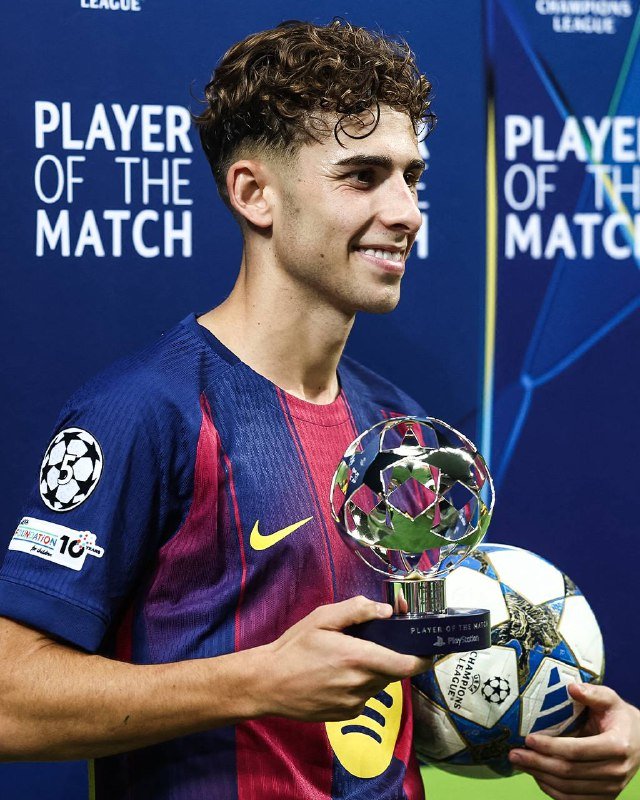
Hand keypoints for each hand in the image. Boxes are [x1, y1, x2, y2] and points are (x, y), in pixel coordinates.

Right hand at [256, 596, 430, 721]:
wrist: (267, 684)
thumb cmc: (294, 647)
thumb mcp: (322, 618)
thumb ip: (357, 610)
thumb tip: (388, 611)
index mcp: (358, 658)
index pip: (407, 664)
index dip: (424, 658)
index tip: (431, 649)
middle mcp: (361, 685)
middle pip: (392, 672)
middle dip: (390, 656)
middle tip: (373, 642)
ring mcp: (354, 704)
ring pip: (378, 684)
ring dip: (373, 671)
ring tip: (347, 657)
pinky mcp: (345, 716)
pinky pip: (364, 697)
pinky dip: (360, 685)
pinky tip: (337, 675)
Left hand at [509, 683, 639, 798]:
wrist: (639, 741)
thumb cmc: (618, 716)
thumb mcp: (610, 699)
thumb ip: (593, 693)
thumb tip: (571, 688)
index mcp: (617, 746)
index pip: (577, 751)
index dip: (550, 747)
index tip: (528, 739)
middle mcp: (616, 772)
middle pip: (569, 772)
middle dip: (537, 763)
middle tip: (513, 754)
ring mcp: (611, 789)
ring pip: (569, 789)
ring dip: (540, 777)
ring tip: (519, 763)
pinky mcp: (604, 798)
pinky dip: (551, 790)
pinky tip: (536, 775)